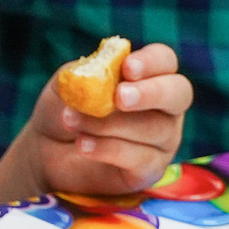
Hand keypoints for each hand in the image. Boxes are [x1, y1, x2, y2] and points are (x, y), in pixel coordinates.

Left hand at [24, 42, 191, 198]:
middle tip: (119, 97)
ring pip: (153, 128)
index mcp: (150, 75)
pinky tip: (82, 144)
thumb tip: (98, 71)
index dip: (150, 62)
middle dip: (150, 93)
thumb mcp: (68, 84)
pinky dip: (107, 149)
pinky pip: (140, 158)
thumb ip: (84, 73)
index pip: (164, 60)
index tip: (126, 68)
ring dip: (108, 124)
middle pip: (178, 93)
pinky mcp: (150, 169)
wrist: (49, 150)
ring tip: (71, 121)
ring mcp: (163, 140)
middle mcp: (165, 106)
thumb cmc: (68, 108)